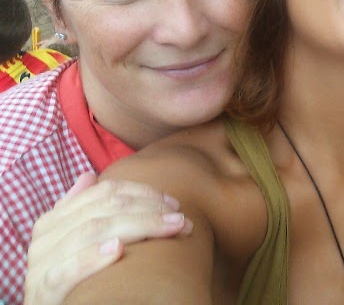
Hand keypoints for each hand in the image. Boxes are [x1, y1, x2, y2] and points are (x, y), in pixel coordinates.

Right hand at [24, 173, 192, 304]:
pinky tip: (118, 250)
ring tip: (171, 227)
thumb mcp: (73, 242)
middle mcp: (44, 238)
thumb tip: (89, 176)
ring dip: (139, 227)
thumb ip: (82, 211)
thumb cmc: (69, 276)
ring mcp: (41, 263)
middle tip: (181, 218)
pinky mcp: (43, 290)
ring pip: (93, 232)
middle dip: (148, 211)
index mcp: (53, 221)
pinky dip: (93, 257)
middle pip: (104, 210)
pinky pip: (67, 270)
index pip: (104, 193)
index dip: (142, 193)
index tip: (173, 203)